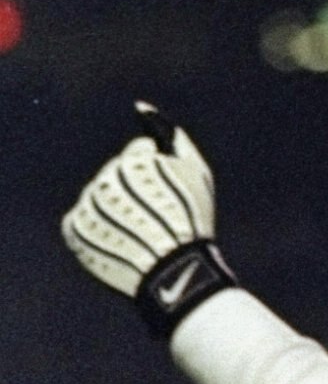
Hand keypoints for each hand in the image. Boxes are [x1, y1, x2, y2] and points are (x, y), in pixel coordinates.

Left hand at [60, 108, 238, 338]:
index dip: (159, 181)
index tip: (171, 202)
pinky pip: (80, 223)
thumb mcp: (195, 172)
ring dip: (115, 214)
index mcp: (132, 163)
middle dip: (134, 197)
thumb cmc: (193, 223)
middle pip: (115, 178)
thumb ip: (169, 133)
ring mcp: (88, 208)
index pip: (137, 156)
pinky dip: (97, 232)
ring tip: (138, 236)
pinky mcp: (77, 233)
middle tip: (156, 223)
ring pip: (98, 199)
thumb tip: (140, 106)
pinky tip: (119, 243)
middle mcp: (104, 181)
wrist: (177, 277)